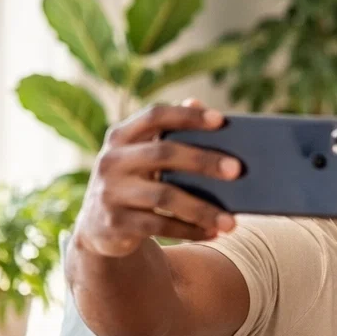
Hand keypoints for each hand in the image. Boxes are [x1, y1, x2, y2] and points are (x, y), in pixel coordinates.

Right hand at [73, 100, 238, 257]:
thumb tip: (196, 102)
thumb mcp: (143, 157)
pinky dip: (190, 230)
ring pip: (164, 197)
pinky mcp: (115, 223)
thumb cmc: (136, 182)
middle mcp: (111, 161)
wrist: (99, 227)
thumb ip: (166, 133)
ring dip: (202, 210)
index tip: (221, 120)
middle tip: (238, 170)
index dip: (187, 117)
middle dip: (203, 161)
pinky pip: (160, 226)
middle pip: (162, 154)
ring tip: (231, 222)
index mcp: (121, 137)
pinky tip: (213, 233)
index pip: (154, 116)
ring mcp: (110, 192)